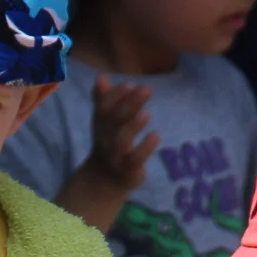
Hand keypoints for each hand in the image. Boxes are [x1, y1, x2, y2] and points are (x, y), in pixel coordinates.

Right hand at [82, 75, 157, 191]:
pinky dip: (145, 148)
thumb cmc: (109, 144)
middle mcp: (105, 139)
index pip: (103, 108)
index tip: (130, 84)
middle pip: (114, 121)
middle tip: (146, 89)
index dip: (115, 96)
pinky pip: (135, 160)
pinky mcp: (128, 171)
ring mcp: (115, 156)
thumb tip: (102, 76)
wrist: (104, 181)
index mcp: (100, 126)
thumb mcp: (105, 123)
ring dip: (133, 127)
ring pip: (120, 141)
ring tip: (147, 113)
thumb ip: (104, 100)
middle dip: (129, 104)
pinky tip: (156, 135)